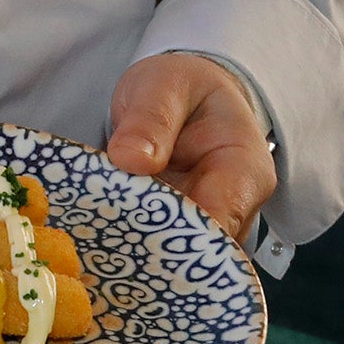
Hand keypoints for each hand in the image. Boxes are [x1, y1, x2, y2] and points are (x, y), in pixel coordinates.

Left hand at [106, 53, 275, 245]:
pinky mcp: (182, 236)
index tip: (132, 231)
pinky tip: (102, 245)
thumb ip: (150, 118)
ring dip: (139, 253)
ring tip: (98, 242)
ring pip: (179, 258)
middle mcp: (236, 210)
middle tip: (102, 240)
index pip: (221, 218)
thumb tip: (130, 159)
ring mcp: (209, 228)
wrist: (185, 98)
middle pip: (199, 249)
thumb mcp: (164, 85)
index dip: (178, 233)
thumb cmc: (181, 89)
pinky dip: (133, 249)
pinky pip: (161, 253)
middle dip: (153, 250)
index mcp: (244, 171)